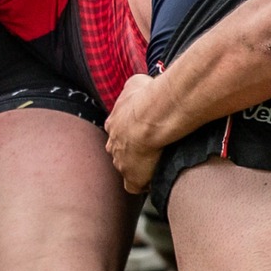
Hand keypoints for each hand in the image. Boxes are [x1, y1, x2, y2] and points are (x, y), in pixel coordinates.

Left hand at [103, 73, 166, 194]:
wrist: (153, 115)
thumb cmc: (147, 97)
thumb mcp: (136, 83)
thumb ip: (134, 88)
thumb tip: (141, 87)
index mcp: (114, 124)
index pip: (120, 131)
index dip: (132, 132)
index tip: (144, 132)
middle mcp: (113, 144)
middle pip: (120, 150)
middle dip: (132, 151)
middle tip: (151, 149)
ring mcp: (120, 162)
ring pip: (126, 168)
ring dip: (139, 167)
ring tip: (157, 165)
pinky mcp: (132, 177)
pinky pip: (135, 186)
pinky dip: (144, 184)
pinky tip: (156, 180)